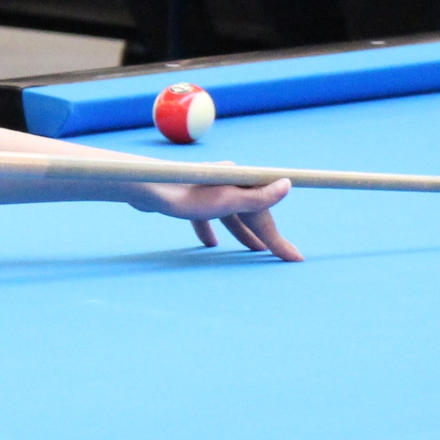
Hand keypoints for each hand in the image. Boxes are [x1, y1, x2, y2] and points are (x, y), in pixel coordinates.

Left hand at [130, 174, 300, 260]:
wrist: (145, 188)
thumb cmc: (185, 196)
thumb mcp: (226, 201)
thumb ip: (257, 197)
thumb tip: (286, 184)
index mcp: (238, 182)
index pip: (265, 213)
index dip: (278, 238)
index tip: (294, 258)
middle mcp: (225, 182)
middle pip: (249, 213)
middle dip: (264, 236)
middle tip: (279, 257)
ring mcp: (206, 190)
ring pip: (230, 215)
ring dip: (242, 233)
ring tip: (253, 251)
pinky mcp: (189, 197)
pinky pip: (206, 216)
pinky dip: (211, 230)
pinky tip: (210, 244)